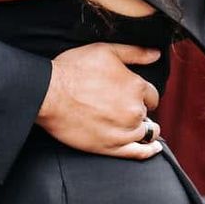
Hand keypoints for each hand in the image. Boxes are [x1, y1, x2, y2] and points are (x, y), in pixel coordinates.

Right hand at [38, 41, 163, 159]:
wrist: (48, 94)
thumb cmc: (72, 70)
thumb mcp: (105, 51)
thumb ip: (134, 53)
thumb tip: (155, 54)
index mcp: (136, 87)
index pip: (152, 95)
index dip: (143, 94)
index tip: (132, 94)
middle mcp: (134, 111)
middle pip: (147, 113)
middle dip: (139, 110)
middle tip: (122, 107)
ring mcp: (124, 131)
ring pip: (147, 133)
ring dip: (144, 128)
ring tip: (137, 126)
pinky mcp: (111, 147)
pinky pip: (139, 153)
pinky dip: (149, 151)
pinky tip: (153, 148)